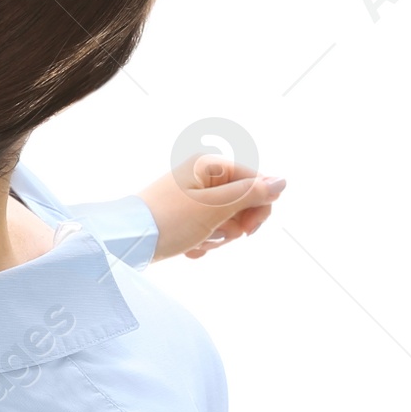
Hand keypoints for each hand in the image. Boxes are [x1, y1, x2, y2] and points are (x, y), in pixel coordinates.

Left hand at [139, 156, 285, 261]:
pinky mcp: (183, 215)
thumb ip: (251, 194)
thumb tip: (283, 182)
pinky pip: (207, 229)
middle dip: (233, 226)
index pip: (256, 182)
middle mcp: (201, 174)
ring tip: (197, 241)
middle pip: (241, 202)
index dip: (258, 209)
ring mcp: (192, 195)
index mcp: (210, 164)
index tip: (247, 232)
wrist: (128, 242)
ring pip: (226, 219)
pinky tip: (188, 248)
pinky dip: (202, 241)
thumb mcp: (216, 208)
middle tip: (215, 234)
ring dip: (217, 237)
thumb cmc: (170, 220)